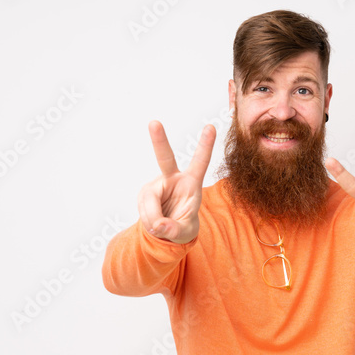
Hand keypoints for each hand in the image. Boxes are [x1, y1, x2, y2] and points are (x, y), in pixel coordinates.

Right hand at [138, 121, 215, 243]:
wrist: (166, 230)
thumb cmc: (182, 226)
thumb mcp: (185, 232)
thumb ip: (175, 229)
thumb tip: (161, 226)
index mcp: (191, 182)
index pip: (200, 162)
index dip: (206, 146)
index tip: (211, 127)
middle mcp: (172, 178)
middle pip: (165, 158)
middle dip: (159, 140)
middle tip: (154, 123)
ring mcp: (156, 184)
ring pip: (150, 200)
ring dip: (154, 219)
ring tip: (161, 228)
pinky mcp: (144, 193)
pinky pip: (143, 209)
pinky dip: (149, 221)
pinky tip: (154, 223)